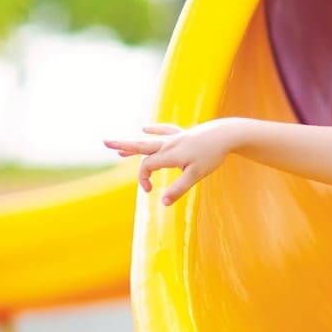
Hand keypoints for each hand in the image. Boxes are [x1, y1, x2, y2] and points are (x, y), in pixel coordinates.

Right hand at [104, 121, 231, 204]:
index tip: (149, 191)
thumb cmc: (212, 155)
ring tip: (117, 149)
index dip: (143, 179)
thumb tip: (162, 203)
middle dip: (123, 146)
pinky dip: (155, 129)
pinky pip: (165, 130)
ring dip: (134, 144)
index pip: (147, 166)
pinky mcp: (183, 133)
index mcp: (169, 154)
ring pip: (150, 140)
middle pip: (141, 146)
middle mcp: (168, 144)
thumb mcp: (196, 175)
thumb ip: (178, 189)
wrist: (226, 134)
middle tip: (105, 142)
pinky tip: (145, 128)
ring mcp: (175, 137)